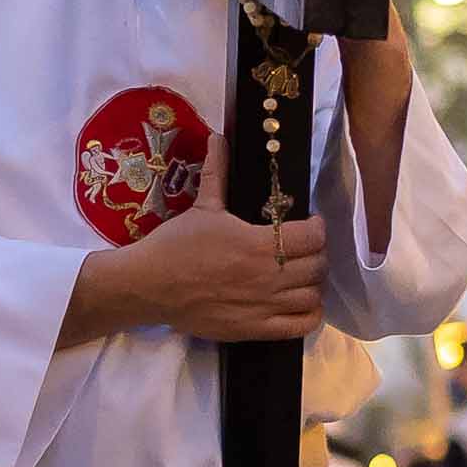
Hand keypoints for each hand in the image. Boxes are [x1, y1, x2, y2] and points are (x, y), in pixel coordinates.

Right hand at [80, 136, 324, 344]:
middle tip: (303, 248)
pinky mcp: (255, 329)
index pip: (312, 236)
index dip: (317, 227)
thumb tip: (218, 137)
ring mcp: (263, 306)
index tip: (309, 223)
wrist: (148, 286)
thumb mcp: (201, 207)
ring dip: (312, 282)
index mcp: (258, 243)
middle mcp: (267, 276)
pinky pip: (301, 325)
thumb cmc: (175, 246)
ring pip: (313, 295)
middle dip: (316, 254)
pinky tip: (301, 301)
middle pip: (317, 265)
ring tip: (301, 274)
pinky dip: (310, 313)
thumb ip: (217, 172)